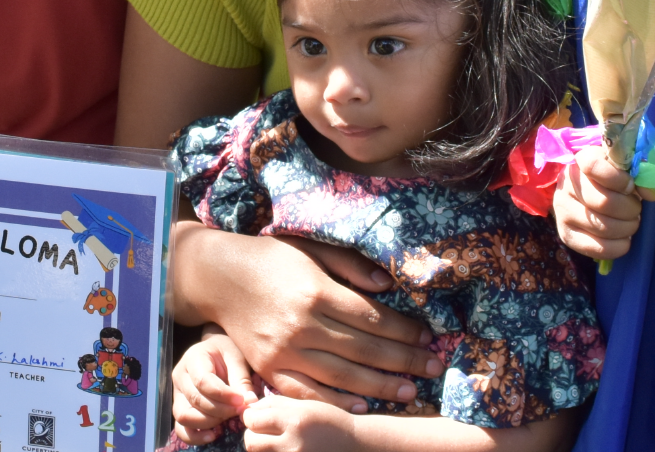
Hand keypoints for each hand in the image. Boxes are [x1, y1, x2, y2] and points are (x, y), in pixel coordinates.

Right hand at [173, 330, 258, 445]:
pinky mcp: (180, 408)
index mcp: (193, 358)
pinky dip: (195, 436)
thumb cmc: (228, 353)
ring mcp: (177, 394)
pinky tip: (213, 435)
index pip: (203, 381)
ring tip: (228, 418)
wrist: (217, 352)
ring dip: (209, 422)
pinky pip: (181, 428)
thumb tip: (249, 403)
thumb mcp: (237, 359)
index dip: (223, 395)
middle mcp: (180, 376)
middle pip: (196, 400)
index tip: (241, 401)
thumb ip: (242, 380)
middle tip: (239, 410)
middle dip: (220, 410)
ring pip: (185, 416)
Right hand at [177, 227, 441, 412]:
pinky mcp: (269, 368)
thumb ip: (351, 265)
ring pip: (342, 377)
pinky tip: (363, 406)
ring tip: (409, 392)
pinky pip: (307, 392)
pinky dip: (336, 403)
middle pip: (364, 350)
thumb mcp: (312, 247)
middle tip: (434, 367)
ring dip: (380, 387)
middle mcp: (302, 326)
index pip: (373, 319)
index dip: (405, 331)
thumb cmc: (272, 257)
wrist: (220, 277)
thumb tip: (387, 284)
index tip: (429, 336)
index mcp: (317, 292)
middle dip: (404, 361)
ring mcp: (284, 351)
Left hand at [241, 397, 356, 451]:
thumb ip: (276, 404)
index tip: (255, 415)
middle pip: (251, 442)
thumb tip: (250, 407)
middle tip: (261, 430)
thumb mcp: (306, 405)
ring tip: (272, 440)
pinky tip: (282, 448)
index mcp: (295, 420)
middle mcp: (293, 443)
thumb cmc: (330, 421)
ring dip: (261, 447)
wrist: (356, 443)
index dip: (250, 416)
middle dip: (252, 434)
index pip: (253, 420)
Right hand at [551, 153, 650, 259]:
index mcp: (581, 159)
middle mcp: (566, 184)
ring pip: (604, 227)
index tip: (630, 185)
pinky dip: (619, 246)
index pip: (594, 166)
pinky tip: (623, 239)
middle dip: (630, 209)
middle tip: (635, 209)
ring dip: (627, 228)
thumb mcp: (624, 170)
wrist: (584, 195)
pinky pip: (598, 248)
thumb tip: (651, 194)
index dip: (618, 178)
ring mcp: (562, 211)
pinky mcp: (566, 235)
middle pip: (604, 202)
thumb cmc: (610, 179)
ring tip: (630, 222)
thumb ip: (640, 177)